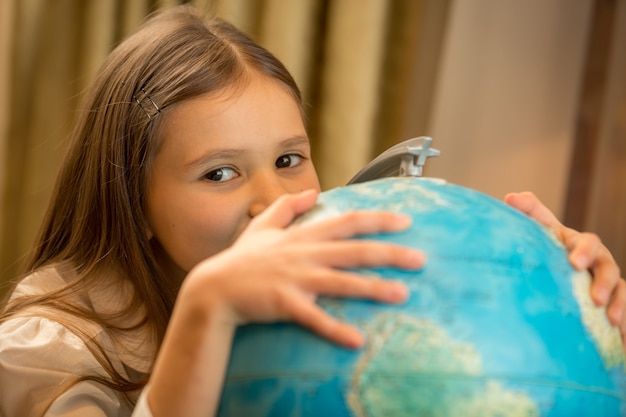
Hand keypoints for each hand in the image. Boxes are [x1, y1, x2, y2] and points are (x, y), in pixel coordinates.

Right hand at [187, 189, 425, 348]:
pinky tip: (357, 341)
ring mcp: (295, 278)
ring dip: (373, 288)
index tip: (406, 220)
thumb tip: (314, 193)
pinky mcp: (285, 303)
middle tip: (421, 259)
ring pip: (341, 282)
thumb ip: (289, 206)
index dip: (377, 220)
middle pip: (354, 251)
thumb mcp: (262, 225)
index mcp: (303, 236)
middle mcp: (305, 253)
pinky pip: (314, 318)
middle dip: (390, 253)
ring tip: (402, 294)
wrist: (214, 288)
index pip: (347, 222)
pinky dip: (335, 329)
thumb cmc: (241, 259)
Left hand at [505, 192, 625, 342]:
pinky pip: (624, 314)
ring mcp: (608, 282)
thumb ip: (529, 212)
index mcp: (578, 243)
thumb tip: (511, 196)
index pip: (586, 243)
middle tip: (594, 298)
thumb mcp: (540, 229)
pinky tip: (622, 340)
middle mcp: (598, 261)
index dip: (583, 252)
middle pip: (608, 268)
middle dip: (604, 282)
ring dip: (620, 305)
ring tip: (613, 320)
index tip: (575, 264)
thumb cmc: (546, 246)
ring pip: (621, 291)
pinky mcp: (612, 303)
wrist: (557, 271)